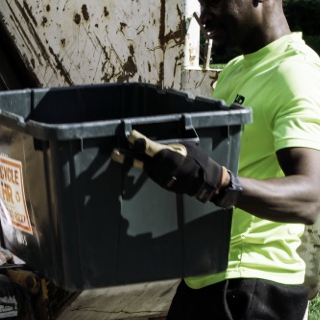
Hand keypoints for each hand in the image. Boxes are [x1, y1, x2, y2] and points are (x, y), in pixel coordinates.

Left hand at [124, 132, 238, 206]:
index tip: (130, 135)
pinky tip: (151, 164)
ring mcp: (161, 178)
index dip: (138, 141)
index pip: (149, 147)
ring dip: (137, 162)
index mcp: (167, 155)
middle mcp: (162, 168)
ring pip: (146, 167)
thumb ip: (168, 146)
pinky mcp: (162, 184)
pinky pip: (153, 174)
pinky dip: (151, 168)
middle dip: (127, 157)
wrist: (206, 181)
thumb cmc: (197, 159)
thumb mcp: (184, 147)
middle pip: (141, 161)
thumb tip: (153, 146)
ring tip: (123, 156)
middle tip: (114, 153)